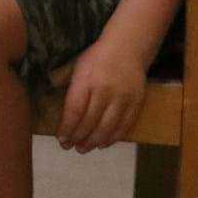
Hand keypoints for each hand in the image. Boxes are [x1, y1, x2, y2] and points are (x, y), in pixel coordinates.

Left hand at [56, 38, 148, 152]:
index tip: (61, 139)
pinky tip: (103, 144)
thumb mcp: (77, 68)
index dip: (67, 128)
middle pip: (90, 121)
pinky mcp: (136, 103)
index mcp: (86, 81)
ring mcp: (123, 98)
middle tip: (71, 147)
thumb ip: (71, 90)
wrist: (127, 48)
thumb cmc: (96, 58)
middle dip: (78, 138)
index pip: (74, 111)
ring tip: (84, 149)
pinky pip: (124, 125)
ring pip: (107, 127)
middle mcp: (105, 91)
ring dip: (94, 141)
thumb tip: (62, 115)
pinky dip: (113, 137)